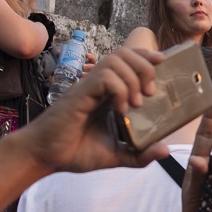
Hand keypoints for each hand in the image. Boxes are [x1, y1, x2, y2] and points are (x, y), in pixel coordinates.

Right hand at [8, 47, 168, 173]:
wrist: (46, 157)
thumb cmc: (75, 152)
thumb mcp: (117, 156)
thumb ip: (141, 155)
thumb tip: (166, 150)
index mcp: (108, 93)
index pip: (128, 61)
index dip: (146, 56)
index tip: (163, 62)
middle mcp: (99, 85)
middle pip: (124, 53)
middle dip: (145, 66)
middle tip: (151, 92)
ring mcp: (88, 87)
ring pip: (116, 60)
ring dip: (133, 78)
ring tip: (137, 103)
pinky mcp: (80, 94)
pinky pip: (105, 78)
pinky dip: (120, 89)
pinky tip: (120, 110)